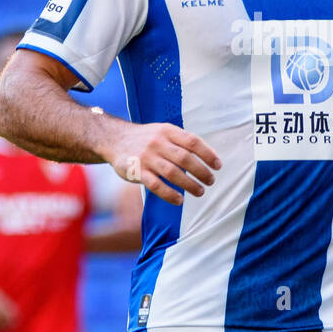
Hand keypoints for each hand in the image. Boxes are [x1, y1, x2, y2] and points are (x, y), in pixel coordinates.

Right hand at [107, 122, 221, 206]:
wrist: (114, 139)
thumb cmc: (146, 138)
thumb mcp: (163, 131)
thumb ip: (182, 141)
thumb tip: (209, 156)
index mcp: (167, 131)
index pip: (193, 142)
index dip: (208, 154)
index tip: (218, 166)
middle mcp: (157, 142)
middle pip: (185, 158)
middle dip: (201, 172)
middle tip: (211, 181)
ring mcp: (146, 157)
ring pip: (172, 173)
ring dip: (189, 184)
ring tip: (200, 192)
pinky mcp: (136, 171)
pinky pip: (156, 185)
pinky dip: (170, 194)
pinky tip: (180, 200)